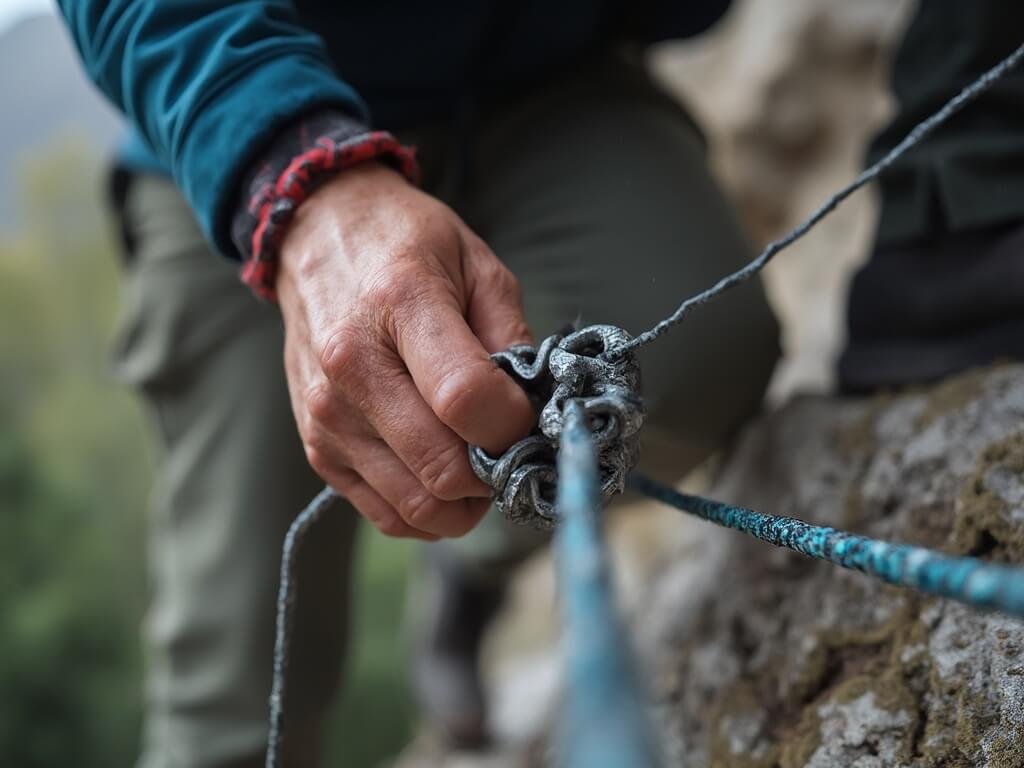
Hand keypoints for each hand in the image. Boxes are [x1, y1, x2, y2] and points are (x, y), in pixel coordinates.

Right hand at [277, 163, 534, 538]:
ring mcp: (327, 415)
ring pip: (419, 507)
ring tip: (478, 459)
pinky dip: (429, 509)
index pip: (466, 401)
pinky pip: (388, 515)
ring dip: (466, 500)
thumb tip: (535, 414)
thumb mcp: (479, 265)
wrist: (317, 234)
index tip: (528, 414)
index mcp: (399, 304)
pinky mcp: (318, 448)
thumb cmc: (407, 245)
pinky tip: (443, 472)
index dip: (515, 424)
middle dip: (496, 472)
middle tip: (511, 445)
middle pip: (443, 469)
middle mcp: (351, 368)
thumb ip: (512, 339)